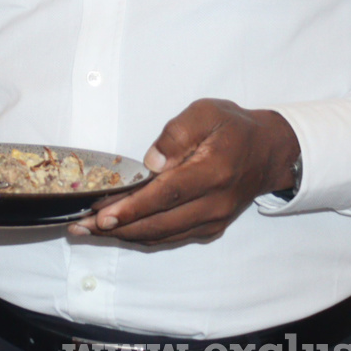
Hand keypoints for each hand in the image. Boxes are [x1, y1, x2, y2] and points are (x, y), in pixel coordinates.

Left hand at [68, 99, 299, 245]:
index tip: (103, 215)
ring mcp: (214, 220)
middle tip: (81, 226)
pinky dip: (143, 237)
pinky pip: (172, 237)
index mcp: (213, 172)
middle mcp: (215, 203)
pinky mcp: (210, 227)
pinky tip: (117, 232)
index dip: (133, 208)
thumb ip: (177, 133)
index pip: (167, 195)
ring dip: (124, 236)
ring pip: (163, 236)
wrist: (270, 151)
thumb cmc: (233, 128)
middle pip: (160, 224)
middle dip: (117, 228)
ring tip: (88, 231)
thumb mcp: (206, 112)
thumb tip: (152, 160)